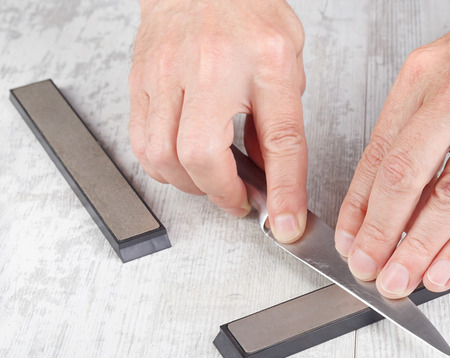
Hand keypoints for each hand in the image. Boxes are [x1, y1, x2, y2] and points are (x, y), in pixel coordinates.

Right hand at [129, 0, 307, 241]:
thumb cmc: (248, 12)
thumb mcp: (288, 60)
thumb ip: (281, 117)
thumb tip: (270, 172)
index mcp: (266, 62)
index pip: (281, 141)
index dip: (285, 191)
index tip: (287, 223)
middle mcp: (213, 67)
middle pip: (204, 156)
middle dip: (222, 194)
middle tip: (239, 201)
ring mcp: (169, 73)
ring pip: (163, 156)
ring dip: (190, 185)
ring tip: (212, 181)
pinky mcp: (140, 80)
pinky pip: (141, 141)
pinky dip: (162, 166)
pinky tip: (182, 163)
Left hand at [335, 0, 449, 296]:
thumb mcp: (441, 72)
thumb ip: (412, 131)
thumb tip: (386, 201)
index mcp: (423, 75)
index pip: (379, 153)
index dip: (359, 206)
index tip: (349, 240)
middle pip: (408, 175)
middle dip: (382, 232)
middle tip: (369, 268)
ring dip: (422, 246)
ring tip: (404, 277)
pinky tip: (449, 266)